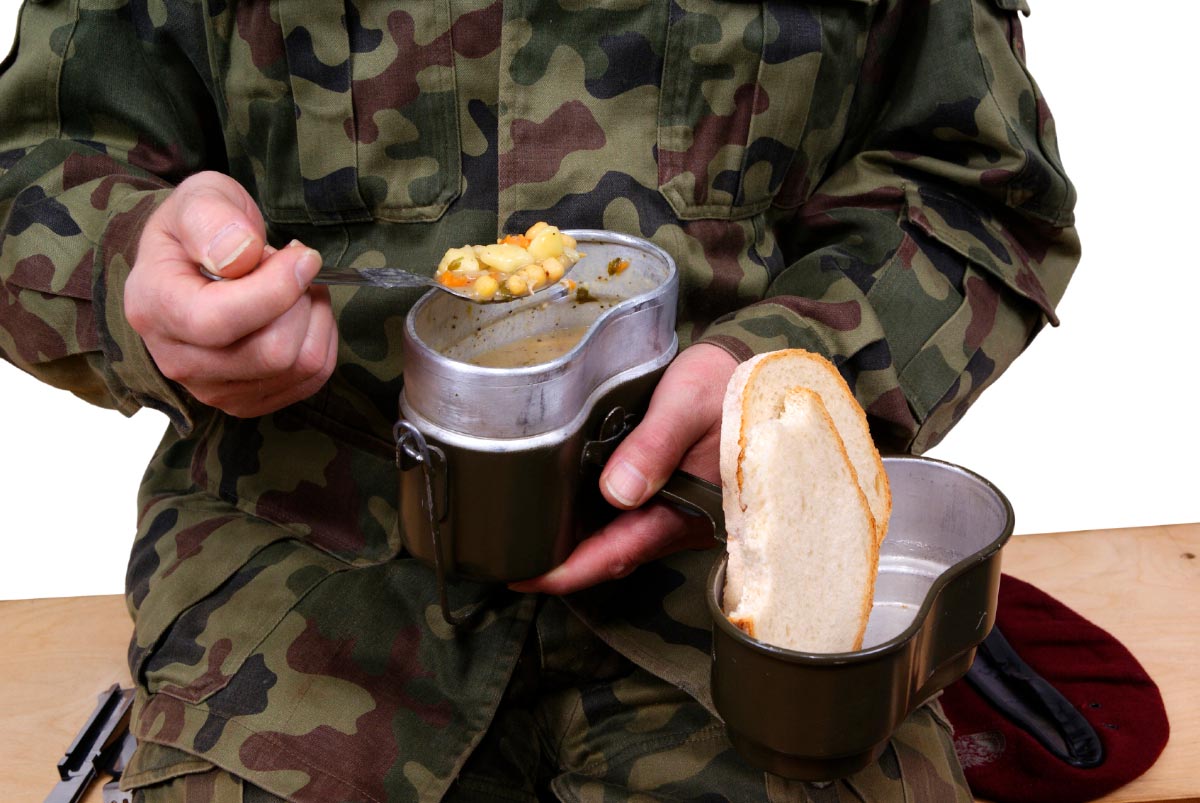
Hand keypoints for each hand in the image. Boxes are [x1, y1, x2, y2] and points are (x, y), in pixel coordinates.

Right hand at [124, 171, 336, 417]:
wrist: (196, 263)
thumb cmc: (201, 228)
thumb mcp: (199, 199)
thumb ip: (212, 220)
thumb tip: (240, 256)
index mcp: (154, 307)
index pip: (220, 321)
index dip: (277, 289)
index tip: (303, 256)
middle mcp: (178, 360)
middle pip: (272, 352)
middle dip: (300, 300)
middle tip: (293, 267)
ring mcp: (214, 389)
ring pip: (300, 366)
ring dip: (316, 318)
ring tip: (296, 286)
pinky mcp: (248, 402)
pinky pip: (312, 378)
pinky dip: (322, 340)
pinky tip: (301, 313)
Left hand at [510, 343, 737, 593]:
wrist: (763, 377)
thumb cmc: (726, 386)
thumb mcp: (686, 404)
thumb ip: (653, 446)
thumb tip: (616, 492)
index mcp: (686, 511)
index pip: (618, 553)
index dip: (569, 571)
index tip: (524, 577)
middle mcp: (681, 522)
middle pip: (612, 555)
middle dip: (562, 563)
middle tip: (507, 557)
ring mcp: (679, 513)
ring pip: (618, 540)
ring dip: (576, 543)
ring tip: (524, 537)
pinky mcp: (674, 497)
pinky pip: (629, 521)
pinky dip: (594, 521)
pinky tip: (561, 508)